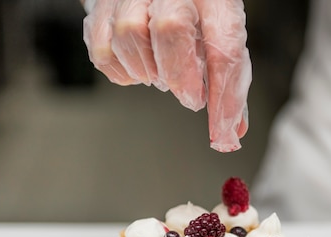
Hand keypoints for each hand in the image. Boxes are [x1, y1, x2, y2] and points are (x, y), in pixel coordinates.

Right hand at [83, 0, 250, 151]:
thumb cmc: (194, 12)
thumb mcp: (221, 35)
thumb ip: (229, 80)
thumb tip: (231, 130)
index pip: (223, 47)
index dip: (223, 96)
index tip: (221, 129)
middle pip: (169, 28)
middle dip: (180, 76)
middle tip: (190, 96)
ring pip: (129, 33)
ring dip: (148, 70)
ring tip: (162, 73)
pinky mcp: (100, 8)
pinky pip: (102, 50)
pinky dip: (122, 72)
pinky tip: (139, 68)